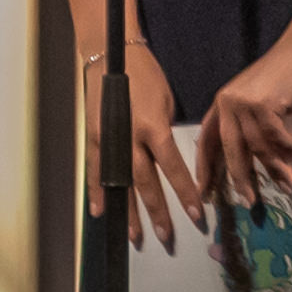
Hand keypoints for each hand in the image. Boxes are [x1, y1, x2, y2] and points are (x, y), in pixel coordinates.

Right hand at [94, 41, 204, 248]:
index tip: (197, 214)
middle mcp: (130, 138)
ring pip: (120, 183)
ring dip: (129, 210)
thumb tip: (169, 158)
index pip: (173, 168)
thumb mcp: (165, 103)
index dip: (185, 193)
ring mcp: (108, 140)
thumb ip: (165, 133)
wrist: (110, 57)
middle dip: (158, 211)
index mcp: (154, 127)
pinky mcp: (93, 138)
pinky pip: (97, 171)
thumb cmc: (145, 76)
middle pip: (145, 182)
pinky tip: (102, 211)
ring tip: (136, 234)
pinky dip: (98, 192)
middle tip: (167, 235)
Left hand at [192, 26, 291, 210]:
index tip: (204, 192)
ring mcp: (244, 102)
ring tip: (288, 184)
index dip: (205, 168)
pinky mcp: (264, 102)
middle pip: (230, 150)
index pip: (207, 142)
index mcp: (220, 105)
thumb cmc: (282, 77)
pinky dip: (287, 146)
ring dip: (275, 167)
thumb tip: (257, 160)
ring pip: (257, 146)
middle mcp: (226, 104)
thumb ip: (250, 126)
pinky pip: (276, 135)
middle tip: (248, 200)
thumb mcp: (257, 101)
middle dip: (239, 178)